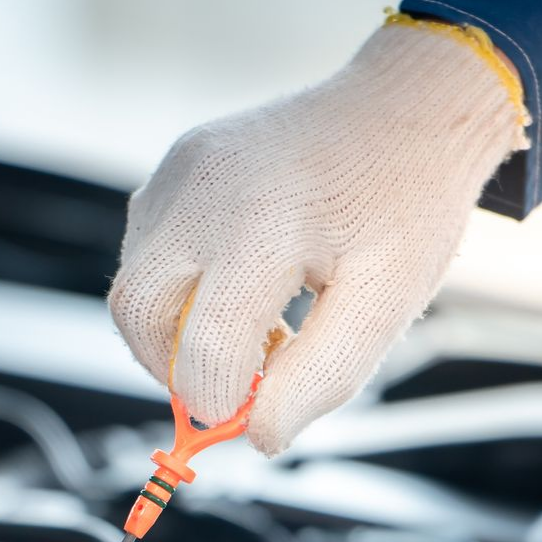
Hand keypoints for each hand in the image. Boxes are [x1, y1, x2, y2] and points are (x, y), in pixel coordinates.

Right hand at [110, 21, 524, 454]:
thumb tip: (258, 436)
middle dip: (174, 370)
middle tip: (235, 385)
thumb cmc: (404, 206)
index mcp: (263, 224)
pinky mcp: (174, 166)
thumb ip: (320, 378)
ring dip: (176, 333)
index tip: (255, 414)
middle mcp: (204, 190)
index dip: (222, 402)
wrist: (407, 105)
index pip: (205, 348)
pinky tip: (242, 293)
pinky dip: (179, 293)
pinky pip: (147, 251)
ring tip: (256, 332)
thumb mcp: (384, 304)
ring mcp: (180, 170)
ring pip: (133, 285)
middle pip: (136, 313)